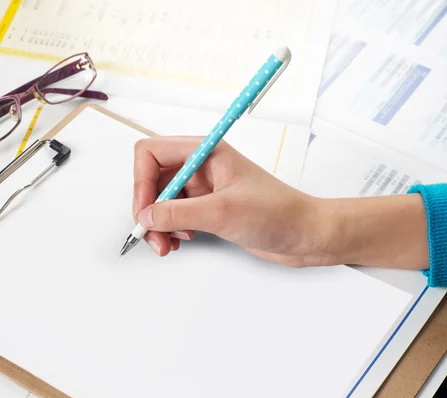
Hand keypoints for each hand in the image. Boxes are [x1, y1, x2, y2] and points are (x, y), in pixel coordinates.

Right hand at [132, 136, 332, 265]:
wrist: (305, 234)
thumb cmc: (278, 213)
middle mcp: (201, 166)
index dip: (141, 181)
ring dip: (158, 224)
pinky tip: (181, 241)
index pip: (152, 153)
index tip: (145, 211)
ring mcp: (203, 188)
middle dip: (149, 209)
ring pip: (161, 201)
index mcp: (205, 152)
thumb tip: (146, 215)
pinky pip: (175, 215)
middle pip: (152, 179)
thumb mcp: (223, 212)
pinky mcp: (208, 207)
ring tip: (167, 246)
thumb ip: (178, 213)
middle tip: (153, 236)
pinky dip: (170, 229)